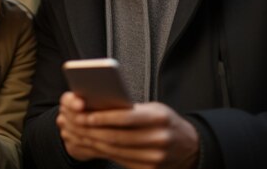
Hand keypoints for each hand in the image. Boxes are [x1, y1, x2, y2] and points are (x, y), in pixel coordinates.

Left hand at [57, 92, 198, 168]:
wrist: (188, 146)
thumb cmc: (166, 122)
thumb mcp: (154, 108)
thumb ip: (132, 109)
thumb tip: (101, 105)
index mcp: (159, 118)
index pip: (126, 118)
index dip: (104, 118)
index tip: (87, 115)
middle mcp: (158, 138)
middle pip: (118, 137)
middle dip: (93, 131)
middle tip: (77, 124)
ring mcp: (155, 157)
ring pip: (116, 150)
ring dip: (95, 143)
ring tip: (81, 134)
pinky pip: (121, 160)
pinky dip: (104, 153)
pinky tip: (94, 145)